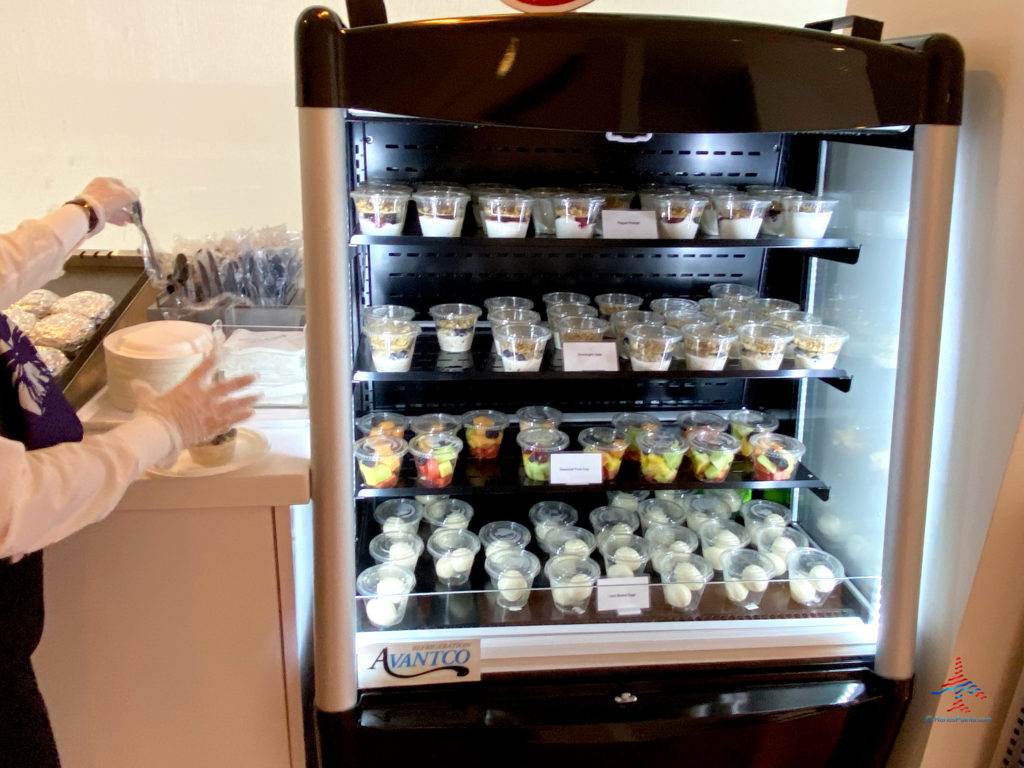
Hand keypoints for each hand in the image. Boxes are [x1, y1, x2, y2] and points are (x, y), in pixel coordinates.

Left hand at [78, 177, 136, 227]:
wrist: (89, 213)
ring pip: (113, 206)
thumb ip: (133, 194)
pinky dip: (116, 217)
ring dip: (123, 213)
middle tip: (135, 213)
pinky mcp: (93, 211)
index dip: (130, 192)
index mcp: (104, 181)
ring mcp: (95, 200)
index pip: (120, 184)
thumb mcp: (124, 195)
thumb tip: (136, 193)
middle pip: (117, 196)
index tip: (136, 200)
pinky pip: (107, 213)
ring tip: (132, 221)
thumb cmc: (108, 200)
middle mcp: (98, 189)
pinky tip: (123, 223)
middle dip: (127, 206)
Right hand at [131, 354, 259, 448]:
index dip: (215, 359)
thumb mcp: (147, 399)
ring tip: (259, 396)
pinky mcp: (212, 427)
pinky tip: (251, 414)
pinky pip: (231, 420)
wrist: (159, 434)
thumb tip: (135, 383)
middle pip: (227, 386)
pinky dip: (241, 417)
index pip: (204, 368)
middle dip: (242, 381)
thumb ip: (145, 390)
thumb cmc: (153, 415)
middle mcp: (203, 397)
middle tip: (255, 376)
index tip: (225, 351)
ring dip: (247, 399)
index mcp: (188, 387)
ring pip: (234, 404)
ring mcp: (210, 412)